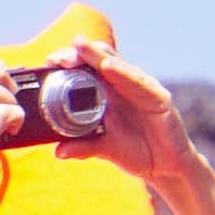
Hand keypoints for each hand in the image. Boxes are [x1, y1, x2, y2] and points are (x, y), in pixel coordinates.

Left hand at [41, 38, 200, 187]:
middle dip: (79, 53)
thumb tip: (57, 152)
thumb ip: (83, 147)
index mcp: (109, 93)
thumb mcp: (105, 149)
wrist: (165, 167)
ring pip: (118, 65)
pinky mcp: (159, 98)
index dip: (70, 61)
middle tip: (59, 55)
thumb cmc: (135, 151)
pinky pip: (139, 83)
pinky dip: (123, 74)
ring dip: (97, 56)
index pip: (88, 68)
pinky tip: (108, 67)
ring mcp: (142, 89)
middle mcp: (124, 86)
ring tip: (79, 48)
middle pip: (100, 59)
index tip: (49, 62)